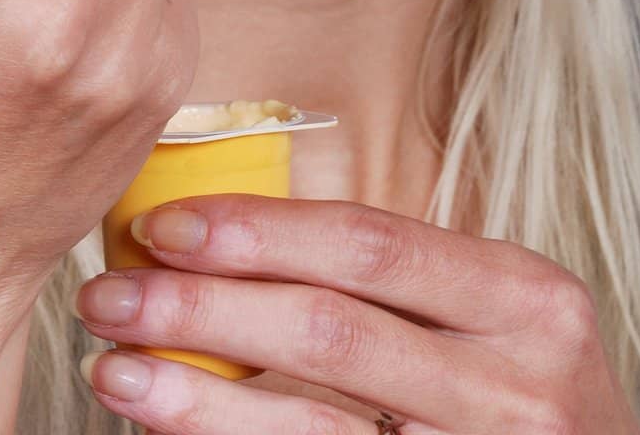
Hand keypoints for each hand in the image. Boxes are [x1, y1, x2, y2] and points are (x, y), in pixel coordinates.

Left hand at [73, 193, 639, 432]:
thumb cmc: (528, 402)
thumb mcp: (498, 324)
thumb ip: (400, 284)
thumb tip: (234, 242)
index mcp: (525, 297)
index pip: (367, 244)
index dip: (256, 232)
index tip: (164, 225)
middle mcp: (516, 384)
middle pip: (327, 330)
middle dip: (202, 308)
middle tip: (111, 292)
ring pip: (312, 429)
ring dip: (195, 401)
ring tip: (116, 370)